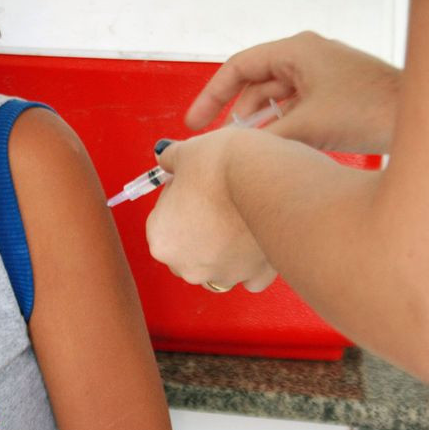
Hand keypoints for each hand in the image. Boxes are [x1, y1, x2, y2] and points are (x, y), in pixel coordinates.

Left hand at [146, 133, 276, 292]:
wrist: (267, 177)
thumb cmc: (221, 166)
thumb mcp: (186, 153)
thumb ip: (170, 160)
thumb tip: (164, 157)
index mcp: (161, 241)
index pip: (163, 222)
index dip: (179, 201)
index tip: (195, 187)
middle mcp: (188, 267)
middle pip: (188, 250)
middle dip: (199, 231)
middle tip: (218, 201)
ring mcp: (223, 275)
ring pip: (218, 267)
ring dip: (224, 251)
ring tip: (239, 220)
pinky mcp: (255, 276)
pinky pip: (251, 276)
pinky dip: (253, 262)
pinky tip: (257, 240)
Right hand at [186, 31, 400, 153]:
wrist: (417, 117)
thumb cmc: (369, 110)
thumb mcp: (305, 127)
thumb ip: (263, 140)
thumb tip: (231, 153)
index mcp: (296, 51)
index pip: (237, 68)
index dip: (210, 96)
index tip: (194, 123)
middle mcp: (306, 57)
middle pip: (254, 86)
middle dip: (236, 116)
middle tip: (218, 144)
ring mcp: (319, 75)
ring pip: (274, 101)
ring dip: (261, 126)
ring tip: (248, 153)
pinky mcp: (330, 94)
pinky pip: (293, 108)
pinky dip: (281, 128)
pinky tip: (275, 150)